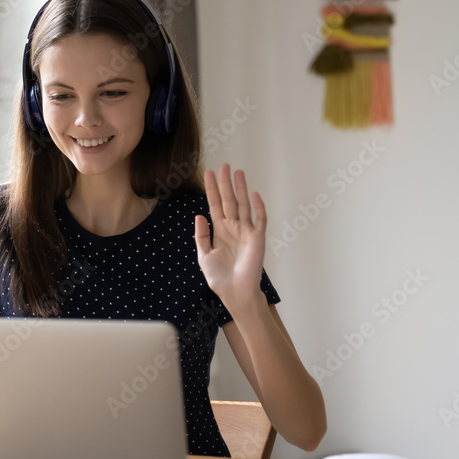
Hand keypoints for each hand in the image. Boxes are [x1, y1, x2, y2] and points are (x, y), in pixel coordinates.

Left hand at [194, 164, 267, 310]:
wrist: (235, 293)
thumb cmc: (220, 278)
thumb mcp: (204, 256)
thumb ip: (201, 236)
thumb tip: (199, 215)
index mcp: (220, 231)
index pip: (215, 205)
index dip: (211, 189)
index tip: (208, 173)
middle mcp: (233, 228)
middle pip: (229, 200)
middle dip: (226, 183)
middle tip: (224, 165)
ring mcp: (246, 232)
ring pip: (243, 205)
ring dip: (241, 189)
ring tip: (238, 172)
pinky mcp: (257, 238)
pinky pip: (259, 219)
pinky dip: (258, 207)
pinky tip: (254, 194)